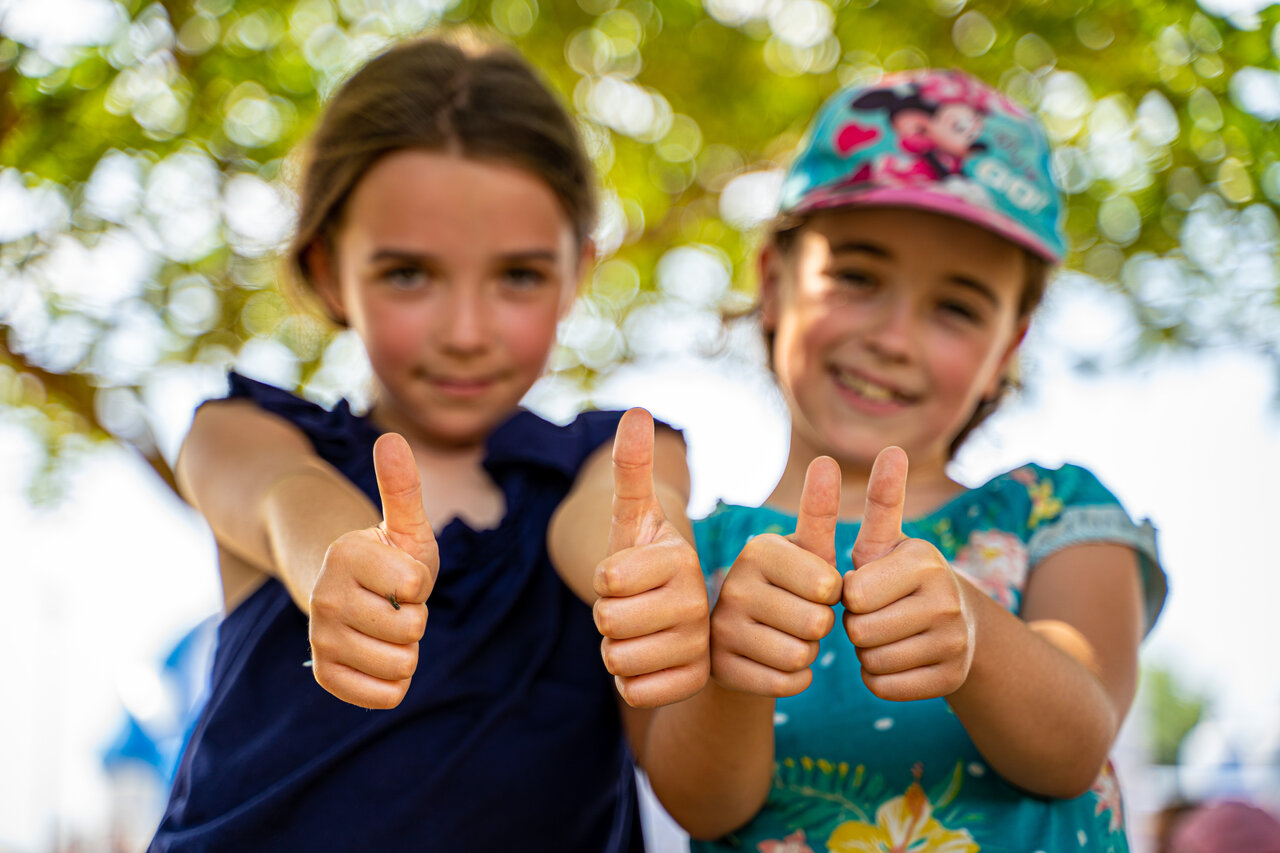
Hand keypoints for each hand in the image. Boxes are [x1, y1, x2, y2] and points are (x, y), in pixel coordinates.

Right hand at [309, 433, 438, 708]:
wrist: (353, 593)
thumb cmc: (389, 555)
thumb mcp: (404, 523)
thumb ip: (402, 486)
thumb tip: (392, 437)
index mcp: (345, 555)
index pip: (414, 585)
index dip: (419, 582)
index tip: (401, 573)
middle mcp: (324, 597)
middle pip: (411, 629)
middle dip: (416, 617)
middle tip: (395, 602)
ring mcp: (320, 638)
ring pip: (400, 665)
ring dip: (407, 649)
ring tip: (388, 626)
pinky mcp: (325, 674)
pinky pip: (384, 696)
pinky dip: (395, 682)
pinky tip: (381, 655)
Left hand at [593, 408, 709, 707]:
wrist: (671, 617)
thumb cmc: (644, 561)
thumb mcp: (634, 516)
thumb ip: (632, 467)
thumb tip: (636, 412)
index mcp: (679, 560)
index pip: (606, 580)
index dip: (603, 580)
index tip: (625, 575)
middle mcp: (698, 603)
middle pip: (608, 622)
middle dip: (605, 617)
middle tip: (630, 607)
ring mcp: (699, 647)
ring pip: (617, 660)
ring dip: (616, 650)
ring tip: (639, 633)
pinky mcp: (692, 685)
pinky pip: (633, 690)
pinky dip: (630, 681)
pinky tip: (649, 663)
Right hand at [709, 456, 843, 696]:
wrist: (743, 636)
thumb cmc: (792, 587)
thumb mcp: (808, 552)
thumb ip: (821, 512)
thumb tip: (826, 460)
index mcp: (759, 550)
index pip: (827, 585)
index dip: (833, 594)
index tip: (817, 587)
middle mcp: (734, 585)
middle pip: (816, 624)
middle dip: (820, 625)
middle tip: (800, 616)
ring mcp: (723, 628)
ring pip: (801, 656)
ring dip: (807, 653)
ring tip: (787, 637)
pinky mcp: (722, 669)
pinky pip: (787, 682)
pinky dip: (795, 678)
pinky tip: (776, 662)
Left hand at [843, 446, 973, 700]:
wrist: (956, 624)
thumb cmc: (900, 577)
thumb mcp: (887, 541)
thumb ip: (883, 500)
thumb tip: (894, 448)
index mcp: (925, 561)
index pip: (854, 595)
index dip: (848, 595)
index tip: (863, 586)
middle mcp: (947, 601)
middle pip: (861, 631)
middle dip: (855, 624)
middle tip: (873, 614)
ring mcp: (954, 643)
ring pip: (872, 662)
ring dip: (866, 652)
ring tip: (884, 633)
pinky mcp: (950, 679)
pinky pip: (885, 687)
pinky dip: (879, 677)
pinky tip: (894, 657)